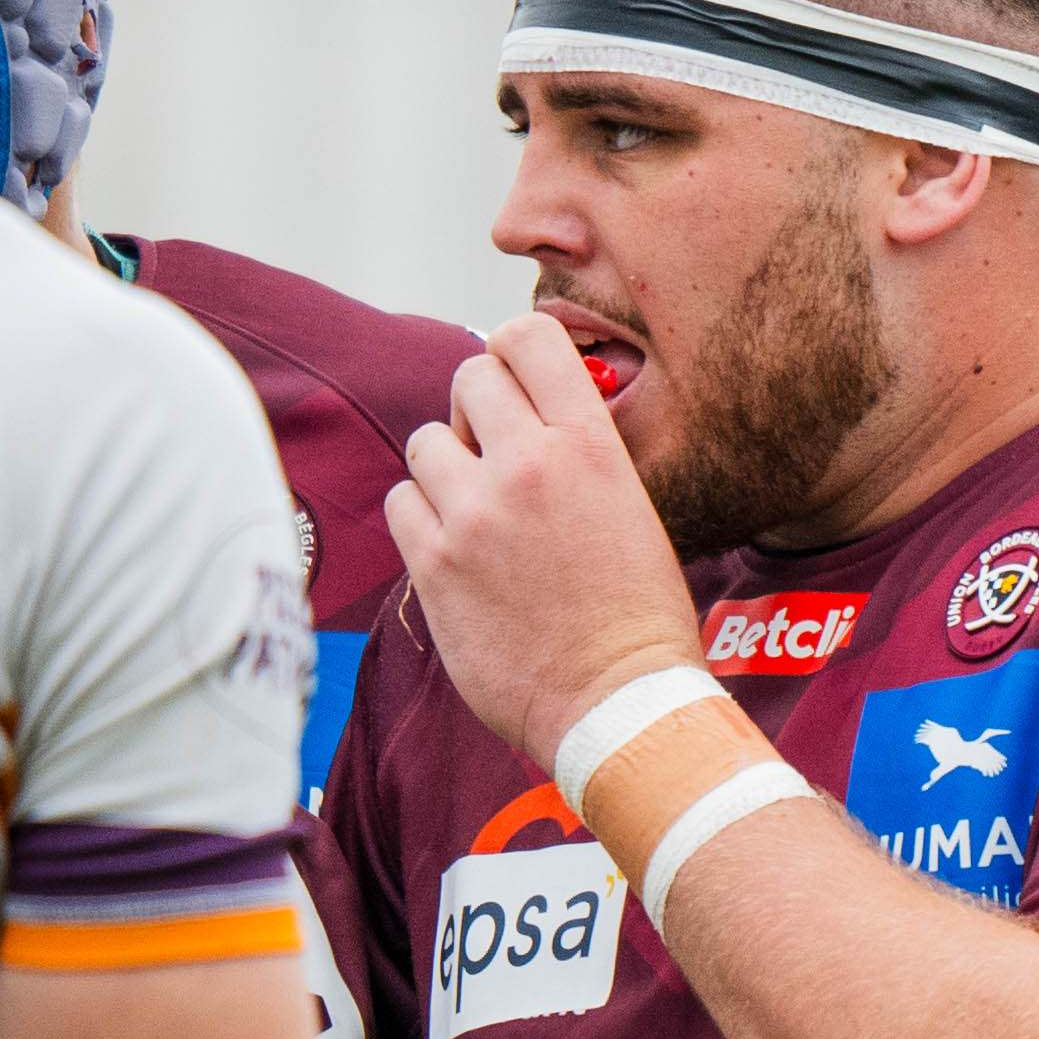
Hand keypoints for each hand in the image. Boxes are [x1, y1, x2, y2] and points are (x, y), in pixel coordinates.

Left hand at [386, 313, 704, 762]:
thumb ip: (579, 453)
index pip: (529, 337)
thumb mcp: (632, 508)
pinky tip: (455, 547)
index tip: (517, 382)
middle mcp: (528, 466)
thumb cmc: (637, 615)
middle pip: (469, 378)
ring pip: (427, 440)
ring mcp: (475, 513)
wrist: (618, 701)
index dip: (515, 351)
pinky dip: (421, 518)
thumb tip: (527, 416)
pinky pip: (401, 501)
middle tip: (496, 453)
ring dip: (446, 467)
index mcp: (589, 446)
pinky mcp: (434, 562)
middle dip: (479, 410)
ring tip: (476, 509)